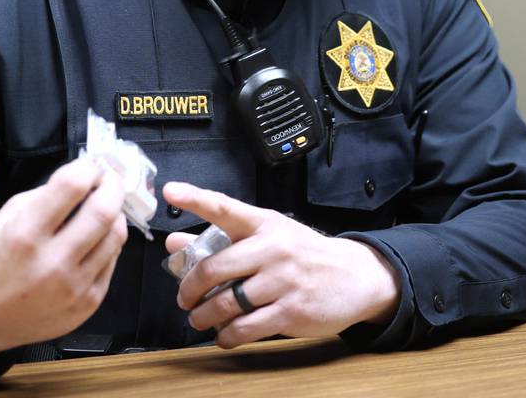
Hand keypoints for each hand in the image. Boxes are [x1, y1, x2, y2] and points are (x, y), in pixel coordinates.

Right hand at [0, 158, 127, 358]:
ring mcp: (73, 287)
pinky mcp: (88, 304)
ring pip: (116, 236)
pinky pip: (113, 261)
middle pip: (104, 211)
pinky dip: (109, 242)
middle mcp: (52, 262)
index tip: (90, 166)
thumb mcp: (4, 218)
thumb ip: (44, 196)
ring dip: (115, 213)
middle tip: (109, 180)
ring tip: (104, 208)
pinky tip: (96, 238)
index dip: (87, 167)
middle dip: (112, 186)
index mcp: (25, 234)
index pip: (73, 186)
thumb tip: (82, 180)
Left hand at [163, 181, 399, 348]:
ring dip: (204, 316)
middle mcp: (272, 247)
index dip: (195, 198)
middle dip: (190, 289)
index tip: (171, 191)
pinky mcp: (292, 310)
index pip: (224, 207)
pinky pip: (246, 328)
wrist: (354, 276)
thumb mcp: (266, 236)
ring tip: (199, 319)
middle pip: (215, 267)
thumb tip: (174, 244)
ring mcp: (283, 279)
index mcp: (263, 223)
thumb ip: (219, 239)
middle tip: (184, 298)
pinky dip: (227, 335)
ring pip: (226, 302)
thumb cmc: (302, 253)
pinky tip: (224, 334)